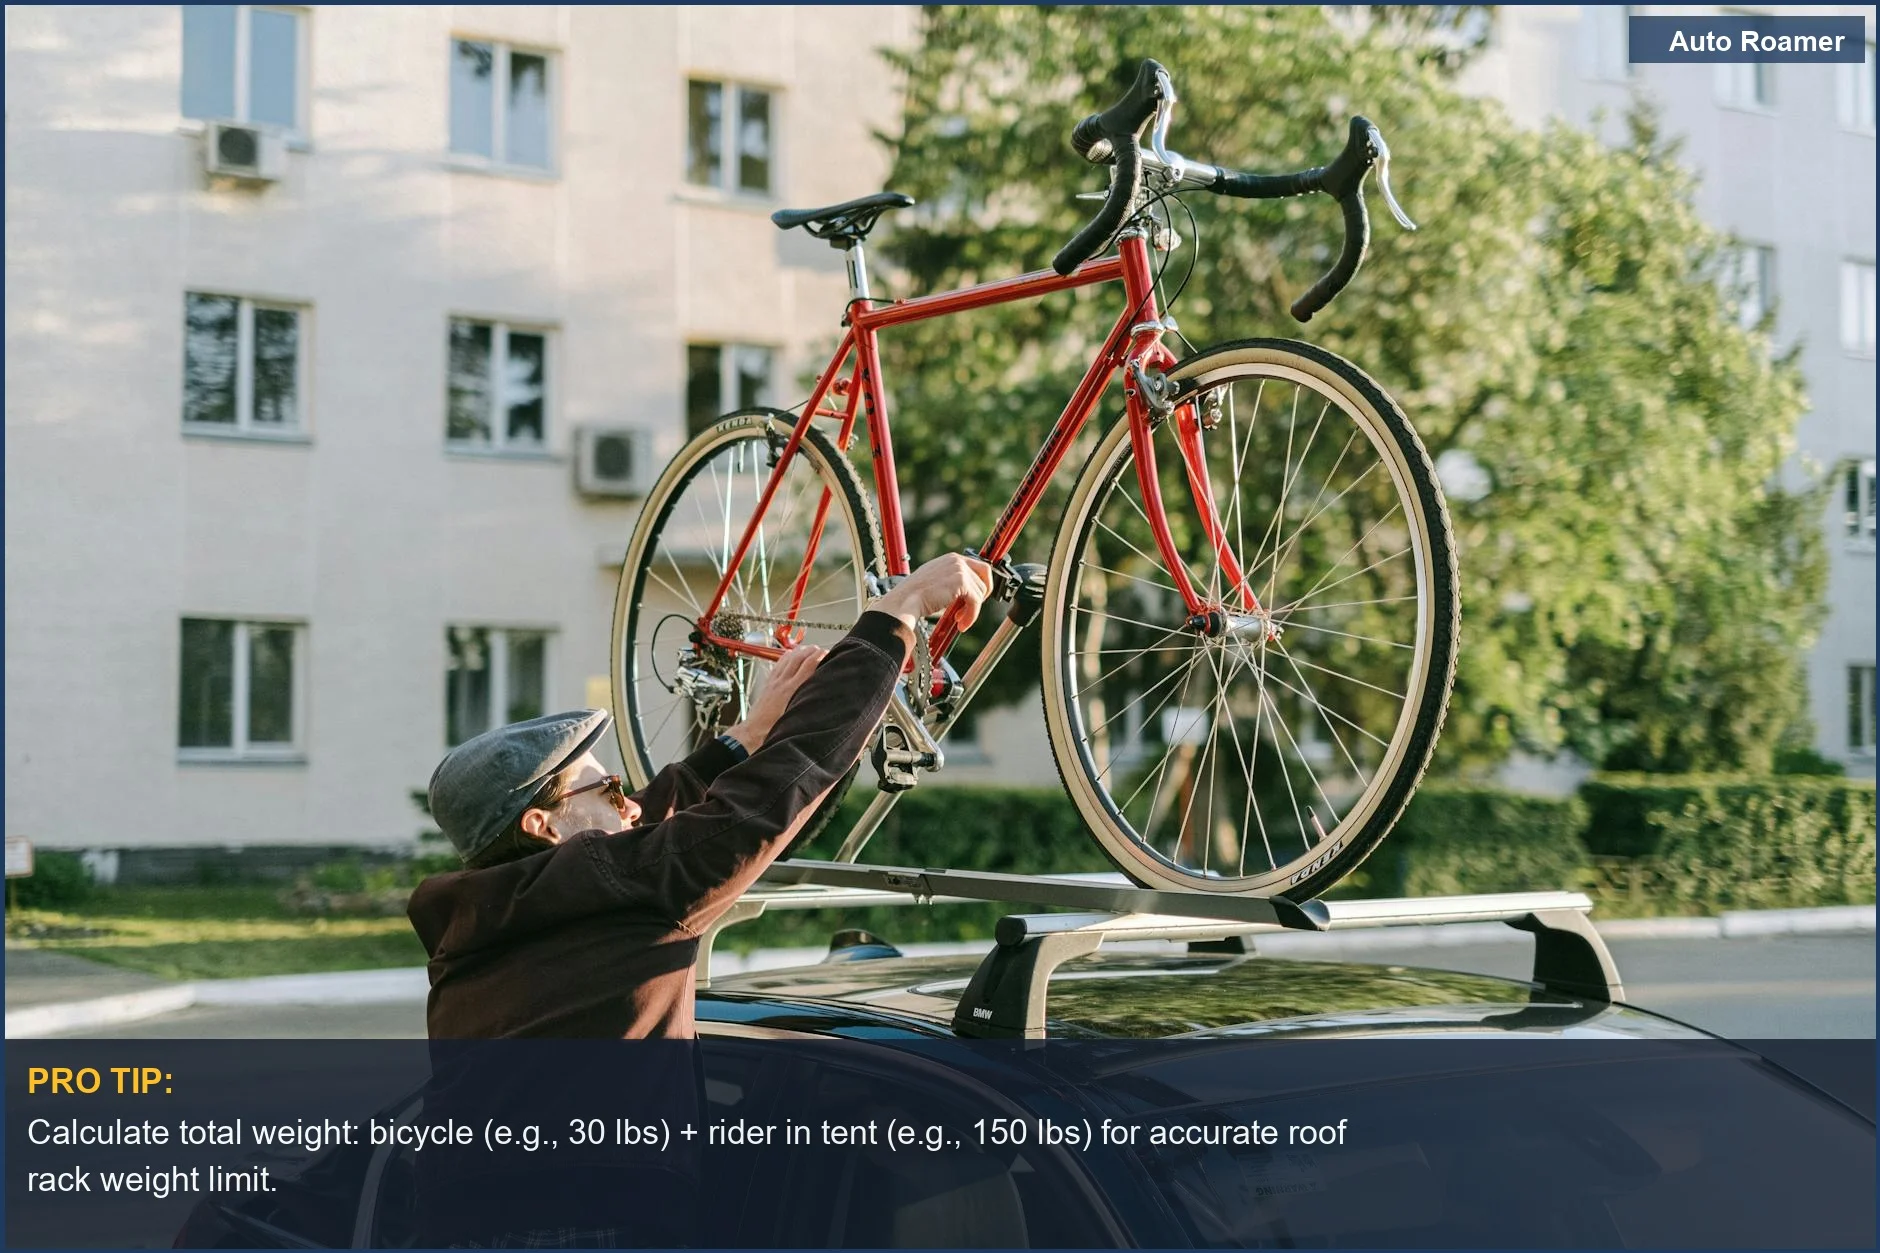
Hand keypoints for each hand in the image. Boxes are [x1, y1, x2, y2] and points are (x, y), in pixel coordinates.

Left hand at [724, 643, 824, 752]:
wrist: (752, 733)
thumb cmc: (772, 731)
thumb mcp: (795, 720)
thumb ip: (809, 709)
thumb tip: (825, 705)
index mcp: (791, 691)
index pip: (807, 666)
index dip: (819, 657)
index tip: (827, 653)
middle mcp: (782, 683)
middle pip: (799, 658)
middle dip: (811, 651)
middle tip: (822, 650)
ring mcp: (774, 682)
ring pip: (788, 659)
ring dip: (800, 652)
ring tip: (810, 649)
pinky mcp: (769, 684)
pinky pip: (778, 665)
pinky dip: (786, 657)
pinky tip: (790, 655)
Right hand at [871, 554, 994, 630]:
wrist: (905, 601)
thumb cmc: (915, 596)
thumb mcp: (936, 582)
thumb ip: (952, 582)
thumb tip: (968, 593)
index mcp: (951, 559)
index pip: (978, 567)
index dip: (980, 584)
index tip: (974, 599)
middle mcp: (956, 560)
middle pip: (985, 574)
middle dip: (983, 593)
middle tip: (973, 608)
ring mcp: (959, 569)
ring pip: (981, 591)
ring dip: (973, 610)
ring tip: (959, 620)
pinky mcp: (961, 582)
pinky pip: (976, 601)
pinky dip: (971, 615)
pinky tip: (961, 624)